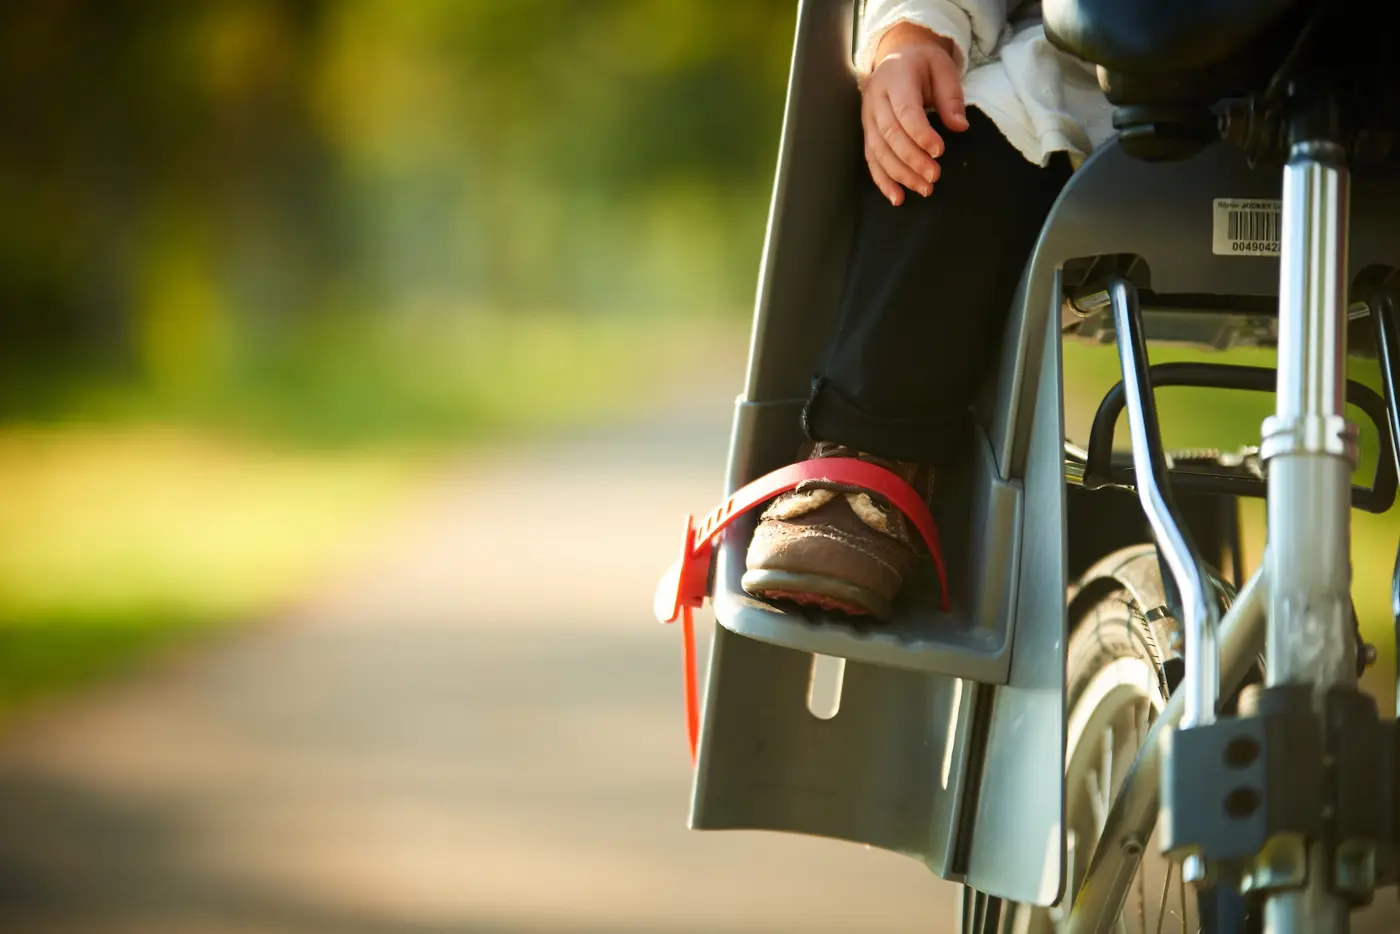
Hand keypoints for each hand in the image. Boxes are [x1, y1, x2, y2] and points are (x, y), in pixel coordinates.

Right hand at [862, 23, 969, 204]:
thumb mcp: (942, 67)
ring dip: (900, 174)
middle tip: (934, 176)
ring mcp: (867, 118)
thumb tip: (960, 127)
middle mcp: (876, 100)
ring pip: (879, 151)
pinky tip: (897, 197)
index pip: (905, 112)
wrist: (896, 56)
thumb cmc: (922, 63)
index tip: (940, 151)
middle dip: (912, 159)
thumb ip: (951, 96)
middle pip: (890, 135)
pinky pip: (871, 160)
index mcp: (895, 79)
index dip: (920, 134)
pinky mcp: (867, 133)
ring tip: (924, 189)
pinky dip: (883, 181)